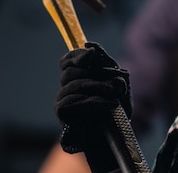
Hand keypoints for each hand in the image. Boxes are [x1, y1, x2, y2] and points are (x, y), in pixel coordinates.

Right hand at [54, 42, 131, 170]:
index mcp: (77, 75)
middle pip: (70, 71)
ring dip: (98, 87)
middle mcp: (66, 86)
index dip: (77, 55)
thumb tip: (90, 46)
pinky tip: (109, 104)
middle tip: (115, 83)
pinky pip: (73, 101)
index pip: (67, 59)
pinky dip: (95, 101)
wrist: (116, 132)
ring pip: (74, 84)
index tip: (91, 56)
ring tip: (114, 95)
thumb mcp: (115, 78)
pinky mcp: (62, 112)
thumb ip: (104, 61)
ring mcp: (61, 99)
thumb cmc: (115, 104)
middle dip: (96, 74)